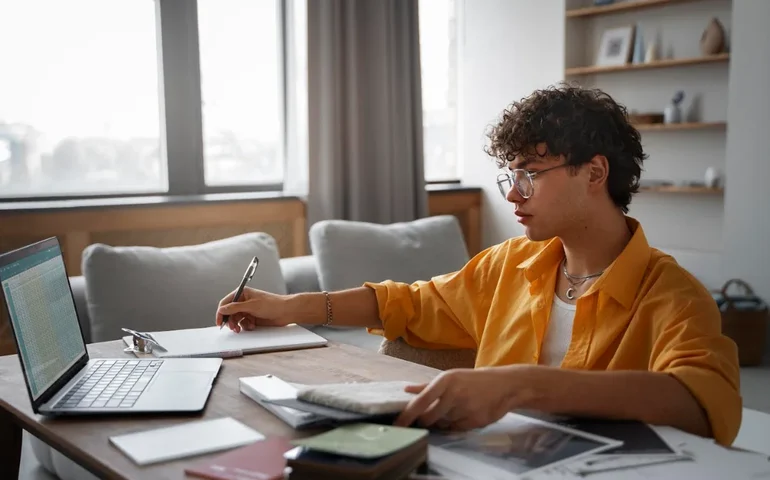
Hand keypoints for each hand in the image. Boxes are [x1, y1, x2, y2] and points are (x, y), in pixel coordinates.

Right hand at [215, 287, 290, 332]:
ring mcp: (248, 310)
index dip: (221, 312)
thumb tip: (222, 309)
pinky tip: (252, 326)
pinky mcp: (252, 318)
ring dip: (237, 325)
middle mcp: (244, 301)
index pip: (226, 302)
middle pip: (229, 312)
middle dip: (230, 321)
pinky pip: (243, 323)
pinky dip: (245, 326)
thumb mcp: (251, 306)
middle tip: (232, 328)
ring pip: (236, 319)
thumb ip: (235, 308)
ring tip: (240, 329)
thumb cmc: (272, 304)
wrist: (286, 312)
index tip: (219, 321)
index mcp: (242, 293)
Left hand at [393, 366, 539, 431]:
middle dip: (426, 420)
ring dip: (442, 421)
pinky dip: (455, 426)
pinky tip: (463, 414)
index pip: (420, 402)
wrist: (504, 385)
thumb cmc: (473, 380)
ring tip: (453, 410)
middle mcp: (454, 394)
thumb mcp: (450, 377)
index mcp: (445, 381)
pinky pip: (456, 429)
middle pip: (429, 417)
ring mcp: (465, 408)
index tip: (397, 425)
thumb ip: (427, 386)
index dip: (407, 415)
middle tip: (430, 415)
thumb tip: (406, 389)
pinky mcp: (475, 421)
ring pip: (443, 424)